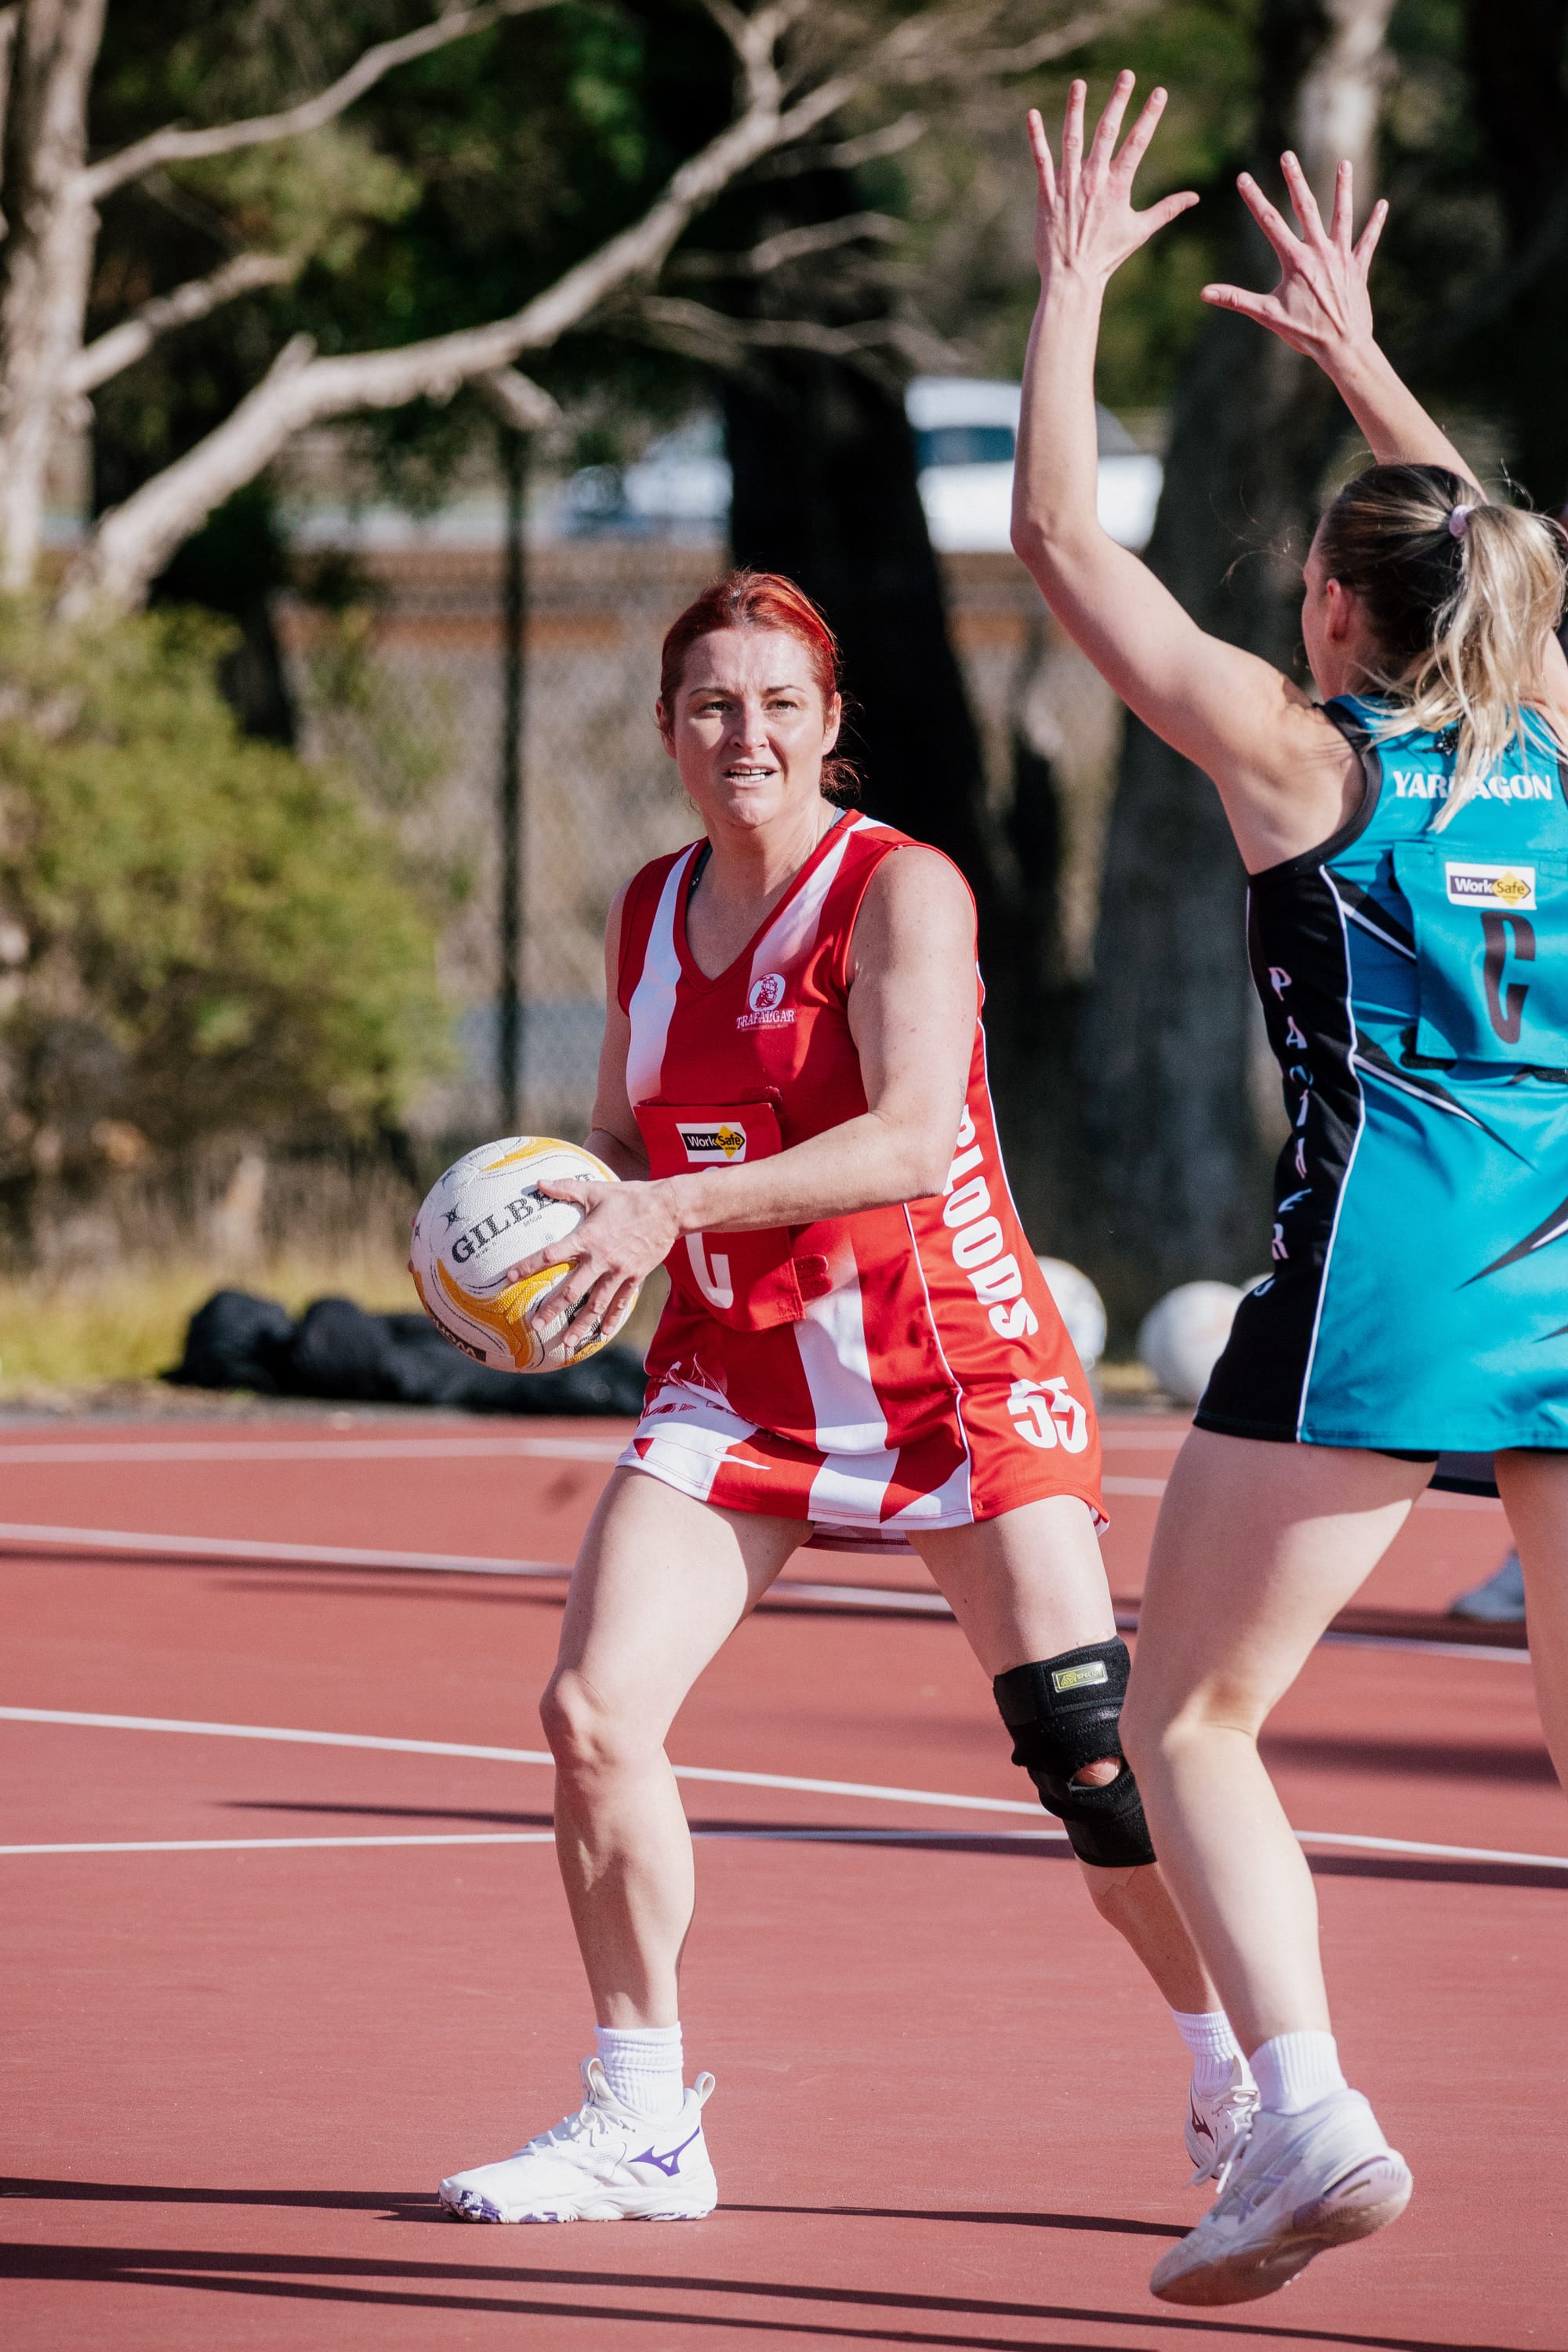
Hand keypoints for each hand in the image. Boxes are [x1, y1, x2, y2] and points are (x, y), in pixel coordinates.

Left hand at [513, 1177, 676, 1368]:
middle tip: (535, 1325)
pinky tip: (602, 1334)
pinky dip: (612, 1320)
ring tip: (567, 1342)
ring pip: (596, 1304)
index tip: (509, 1277)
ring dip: (581, 1324)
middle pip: (572, 1290)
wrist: (669, 1210)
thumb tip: (538, 1182)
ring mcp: (620, 1272)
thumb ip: (566, 1188)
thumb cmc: (631, 1197)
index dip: (529, 1266)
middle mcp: (601, 1259)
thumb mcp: (597, 1190)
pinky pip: (621, 1303)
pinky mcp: (635, 1277)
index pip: (552, 1254)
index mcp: (588, 1237)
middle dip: (552, 1309)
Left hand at [1027, 72, 1196, 291]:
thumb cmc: (1106, 257)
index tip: (1159, 92)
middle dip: (1118, 101)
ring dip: (1075, 109)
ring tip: (1079, 84)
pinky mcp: (1046, 194)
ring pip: (1072, 139)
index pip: (1137, 143)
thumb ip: (1167, 209)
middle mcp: (1093, 181)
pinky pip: (1040, 160)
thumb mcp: (1139, 231)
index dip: (1149, 116)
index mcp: (1118, 187)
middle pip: (1107, 132)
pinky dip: (1036, 137)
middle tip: (1127, 74)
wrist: (1072, 278)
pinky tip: (1031, 114)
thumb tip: (1195, 197)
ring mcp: (1068, 185)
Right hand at [1201, 153, 1386, 368]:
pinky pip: (1368, 240)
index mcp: (1295, 260)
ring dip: (1343, 188)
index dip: (1254, 198)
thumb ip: (1236, 299)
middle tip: (1288, 156)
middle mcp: (1319, 251)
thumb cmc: (1304, 333)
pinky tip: (1383, 204)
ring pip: (1342, 215)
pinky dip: (1375, 223)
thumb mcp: (1267, 315)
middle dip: (1295, 180)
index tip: (1243, 178)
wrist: (1343, 346)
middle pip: (1306, 207)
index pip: (1269, 222)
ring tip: (1345, 164)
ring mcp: (1341, 257)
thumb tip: (1205, 293)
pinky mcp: (1358, 268)